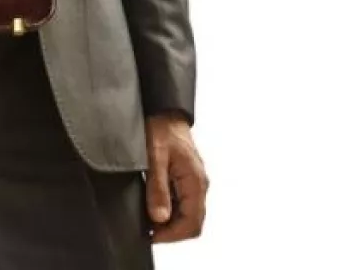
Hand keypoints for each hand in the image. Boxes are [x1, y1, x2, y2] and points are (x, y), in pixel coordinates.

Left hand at [145, 113, 208, 242]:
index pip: (192, 223)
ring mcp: (193, 182)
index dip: (171, 235)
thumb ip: (157, 188)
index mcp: (196, 182)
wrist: (163, 110)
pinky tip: (151, 206)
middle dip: (170, 232)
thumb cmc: (159, 128)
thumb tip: (160, 218)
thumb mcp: (153, 157)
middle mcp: (199, 184)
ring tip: (146, 220)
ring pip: (187, 214)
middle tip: (147, 230)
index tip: (151, 236)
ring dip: (169, 222)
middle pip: (192, 222)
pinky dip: (169, 210)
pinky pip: (182, 202)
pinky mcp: (185, 178)